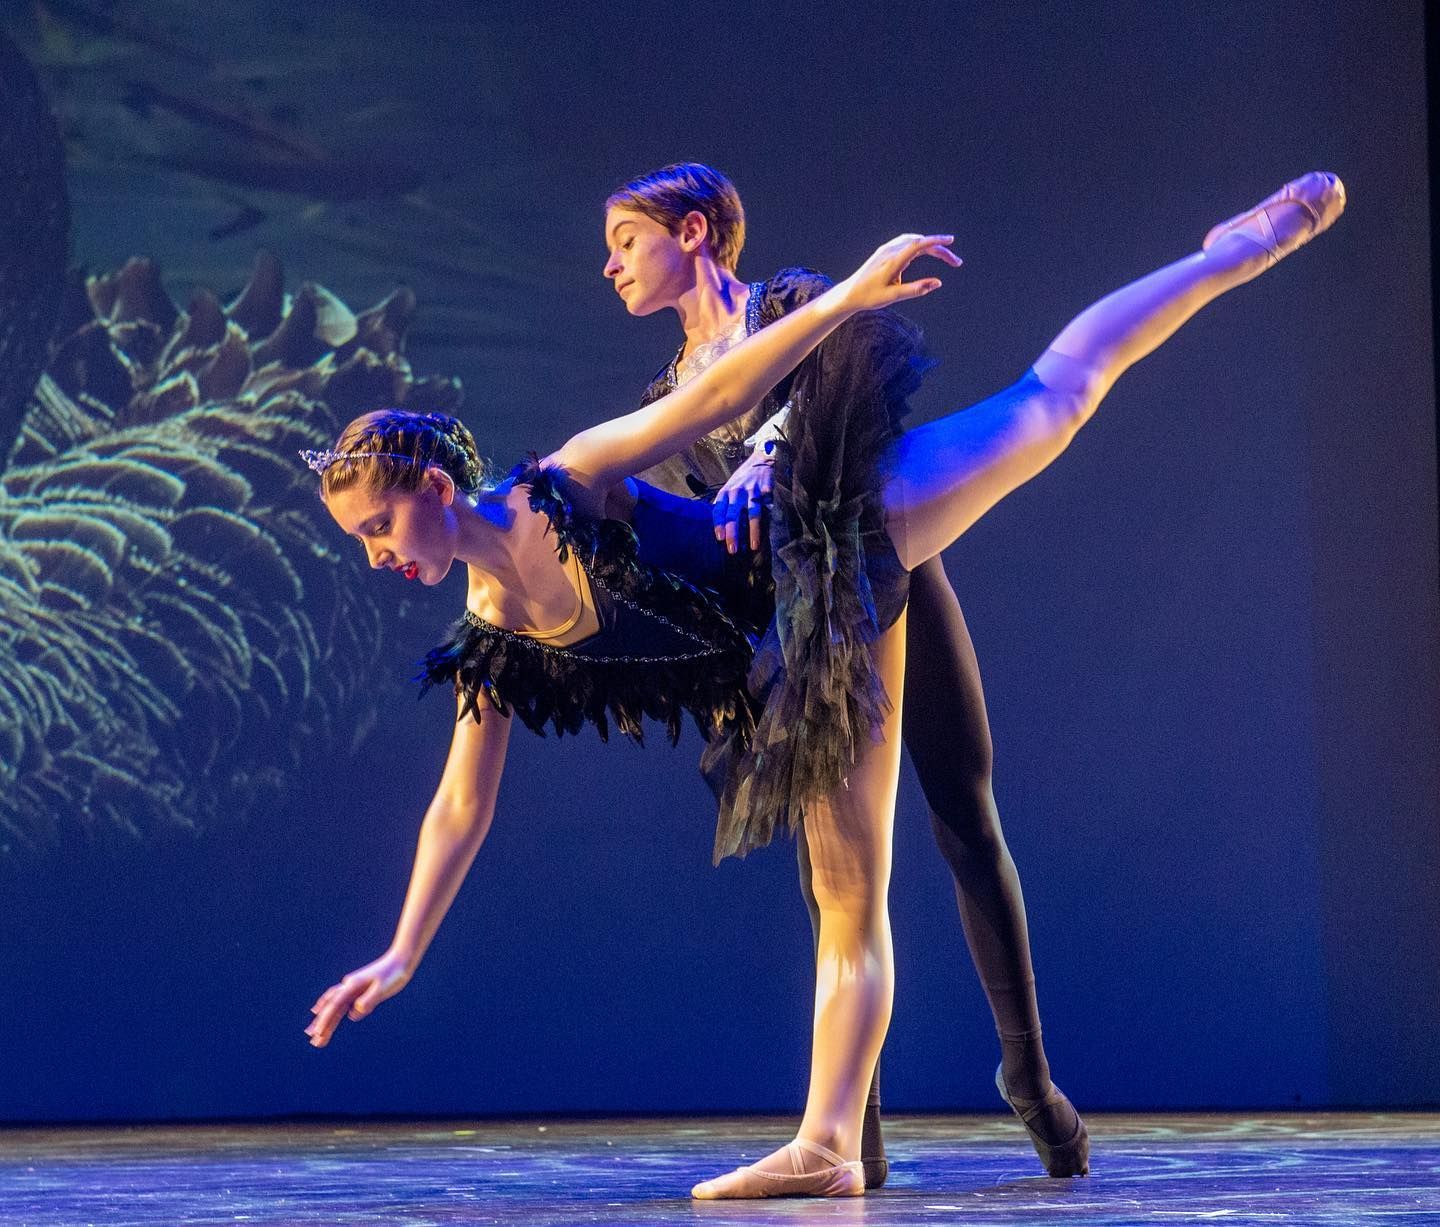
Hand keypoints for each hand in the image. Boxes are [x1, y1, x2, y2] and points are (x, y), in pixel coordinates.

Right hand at [305, 950, 412, 1047]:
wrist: (401, 960)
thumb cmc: (393, 974)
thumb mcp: (382, 989)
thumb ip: (368, 1000)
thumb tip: (353, 1013)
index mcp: (352, 986)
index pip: (334, 1007)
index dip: (325, 1021)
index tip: (317, 1035)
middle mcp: (348, 986)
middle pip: (331, 1007)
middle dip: (321, 1024)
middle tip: (312, 1040)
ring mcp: (351, 986)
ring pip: (332, 1004)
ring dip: (322, 1018)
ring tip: (310, 1031)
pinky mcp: (357, 988)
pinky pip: (339, 1000)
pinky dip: (329, 1008)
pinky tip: (320, 1010)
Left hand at [713, 448, 774, 553]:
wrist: (760, 459)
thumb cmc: (742, 478)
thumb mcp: (728, 488)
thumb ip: (723, 503)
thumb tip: (717, 523)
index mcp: (726, 492)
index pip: (719, 510)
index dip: (718, 524)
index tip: (719, 538)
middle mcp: (737, 492)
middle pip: (733, 516)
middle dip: (733, 534)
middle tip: (732, 550)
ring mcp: (753, 492)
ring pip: (752, 514)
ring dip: (753, 532)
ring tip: (754, 546)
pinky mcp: (766, 491)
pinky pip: (768, 507)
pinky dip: (769, 519)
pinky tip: (770, 531)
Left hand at [836, 233, 960, 311]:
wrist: (849, 294)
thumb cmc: (869, 297)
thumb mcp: (893, 297)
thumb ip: (916, 289)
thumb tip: (938, 283)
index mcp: (893, 261)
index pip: (918, 245)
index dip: (936, 241)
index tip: (951, 241)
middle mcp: (890, 251)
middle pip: (921, 243)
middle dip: (941, 250)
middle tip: (956, 262)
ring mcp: (886, 250)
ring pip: (915, 241)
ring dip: (931, 246)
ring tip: (946, 256)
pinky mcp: (884, 251)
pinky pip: (907, 242)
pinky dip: (921, 244)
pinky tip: (927, 250)